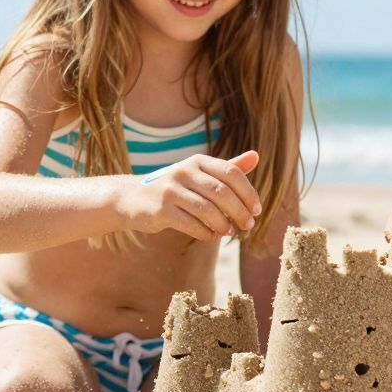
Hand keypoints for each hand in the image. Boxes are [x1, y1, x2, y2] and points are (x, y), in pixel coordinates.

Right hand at [121, 150, 261, 240]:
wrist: (134, 198)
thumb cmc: (175, 188)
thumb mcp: (200, 174)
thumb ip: (227, 168)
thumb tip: (256, 156)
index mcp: (197, 161)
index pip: (231, 173)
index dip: (248, 192)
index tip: (257, 210)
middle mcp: (184, 171)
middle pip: (221, 192)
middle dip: (240, 211)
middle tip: (249, 225)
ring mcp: (171, 190)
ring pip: (208, 210)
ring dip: (224, 224)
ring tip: (229, 232)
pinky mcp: (161, 210)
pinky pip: (192, 225)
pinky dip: (207, 233)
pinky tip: (212, 235)